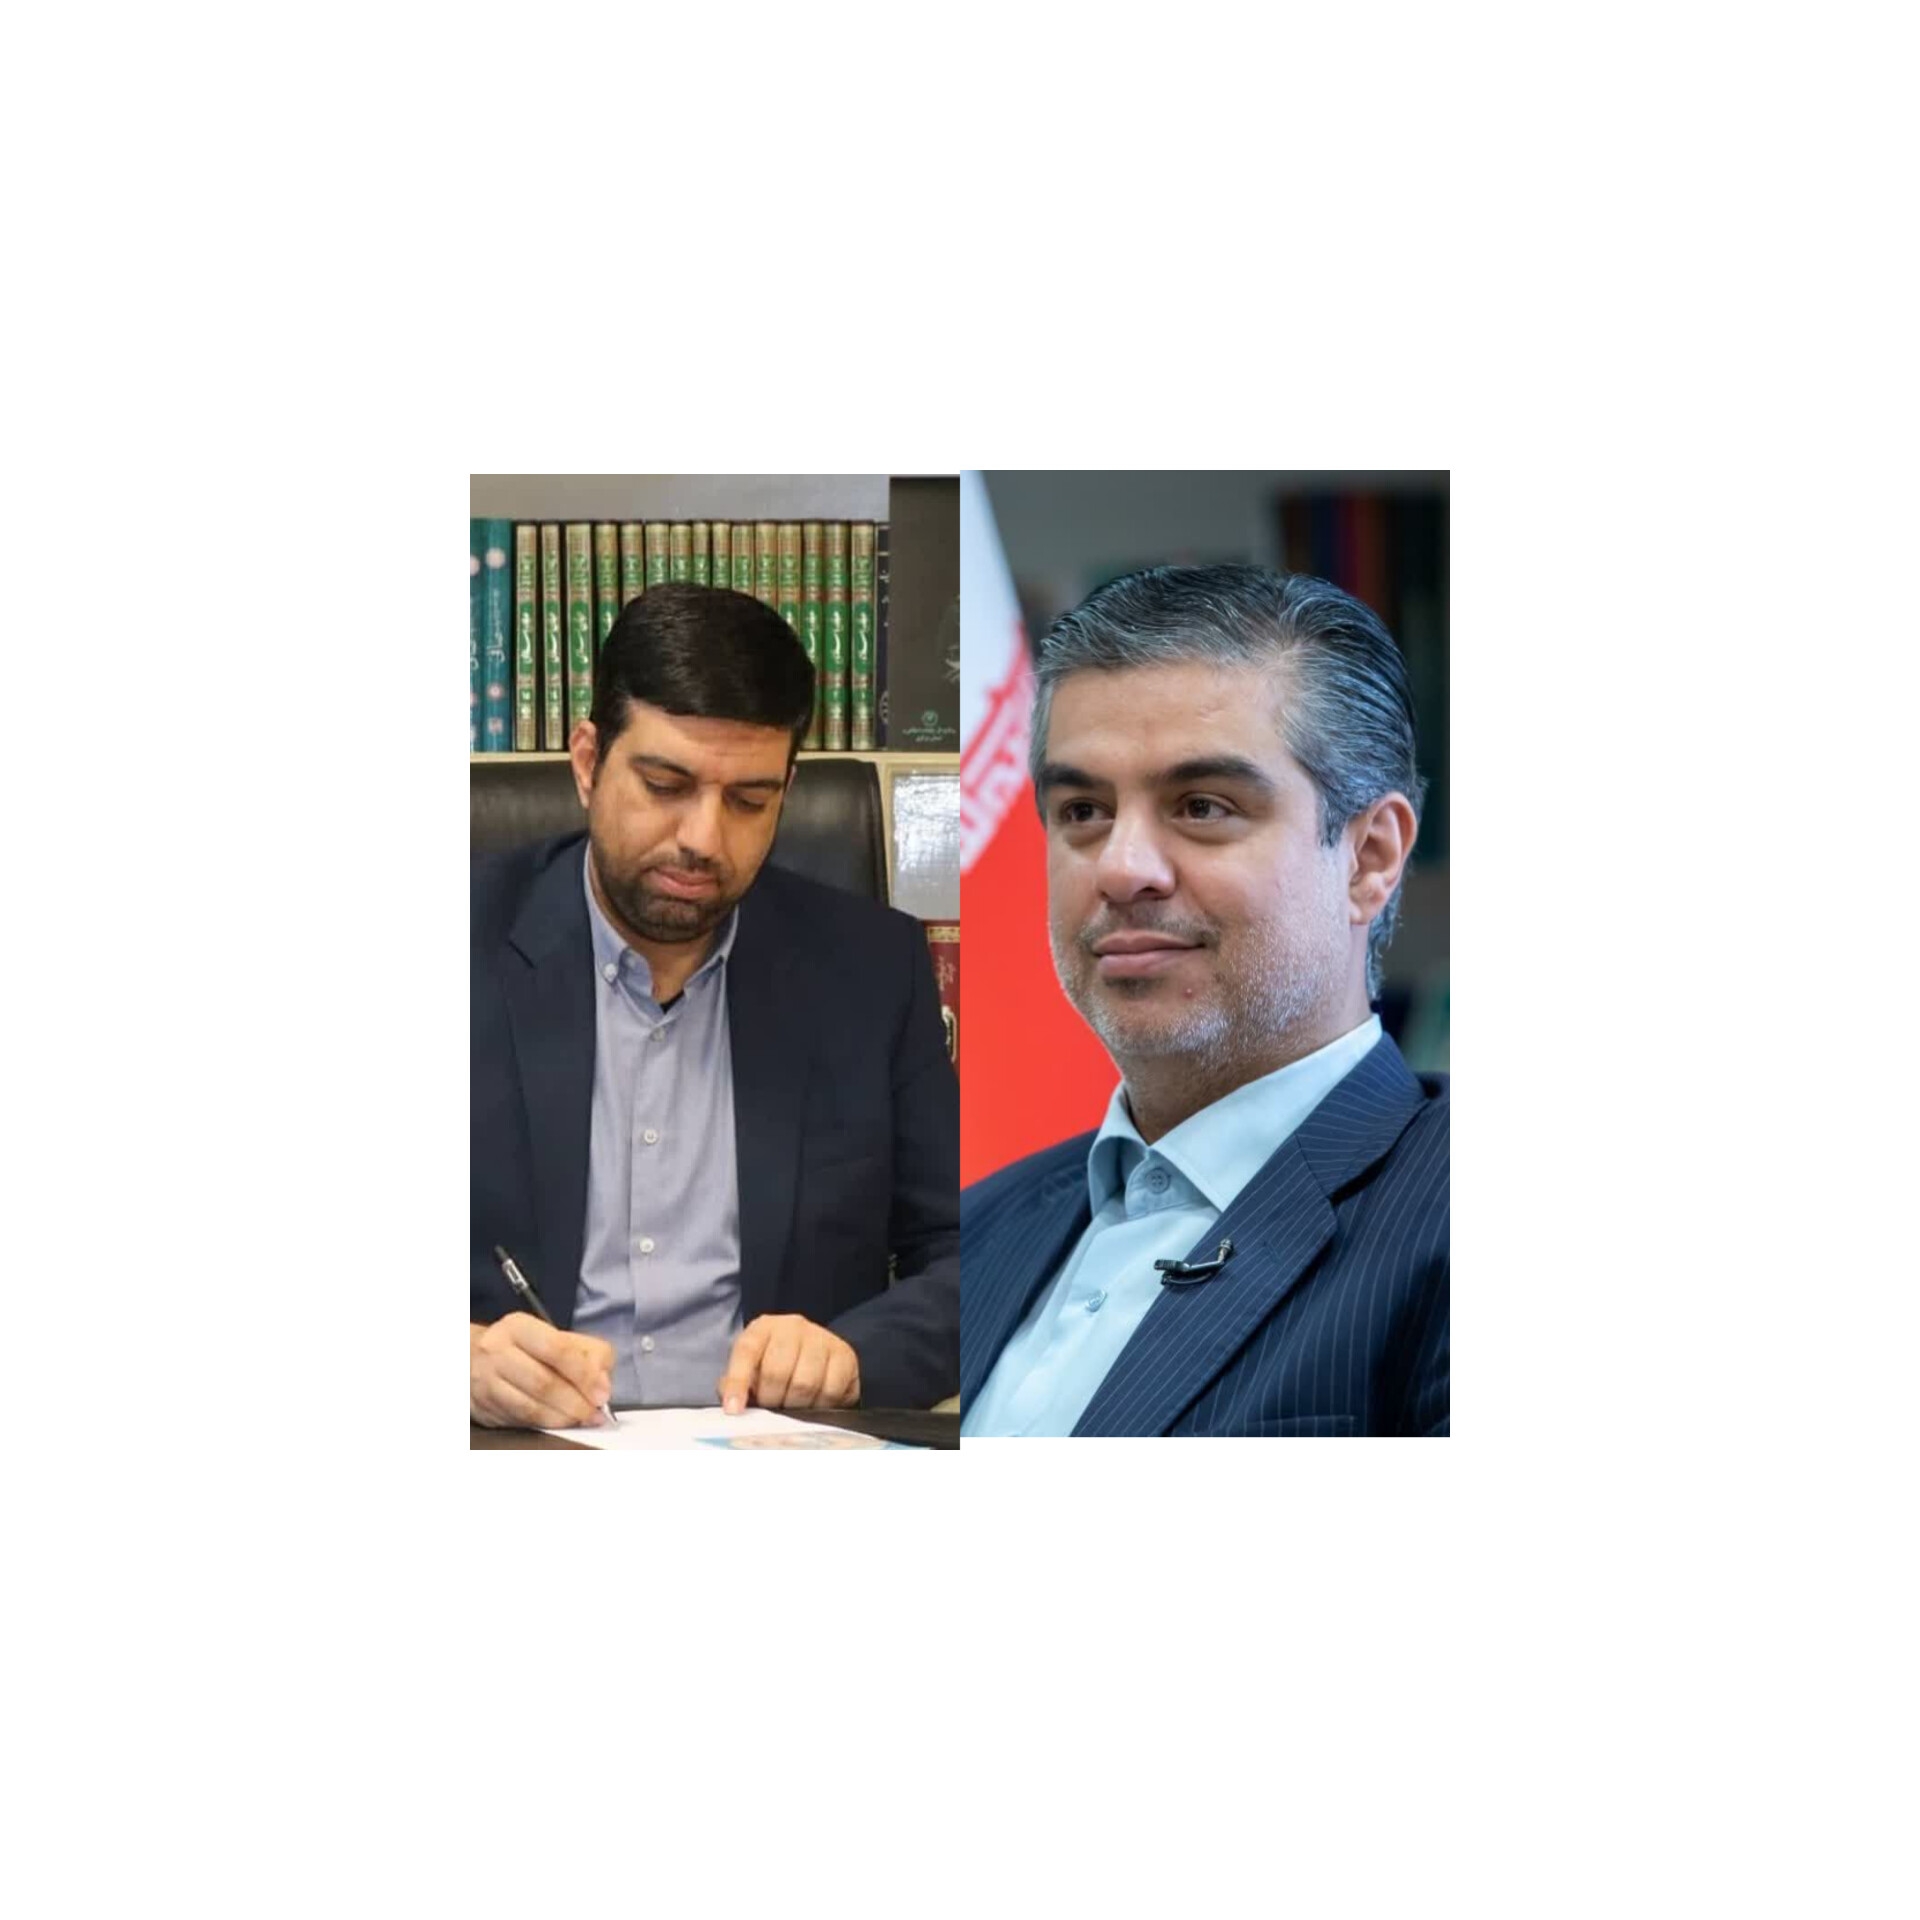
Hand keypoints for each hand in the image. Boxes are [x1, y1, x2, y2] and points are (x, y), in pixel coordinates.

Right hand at [471, 1314, 615, 1428]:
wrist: (471, 1358)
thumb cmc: (523, 1348)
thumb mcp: (554, 1336)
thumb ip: (586, 1353)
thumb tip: (602, 1383)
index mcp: (519, 1327)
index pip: (556, 1349)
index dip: (584, 1374)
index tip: (602, 1393)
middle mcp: (497, 1352)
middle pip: (543, 1382)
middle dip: (576, 1402)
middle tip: (596, 1413)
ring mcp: (486, 1382)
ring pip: (530, 1407)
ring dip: (563, 1418)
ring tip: (583, 1420)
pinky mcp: (484, 1408)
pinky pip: (520, 1421)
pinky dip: (547, 1425)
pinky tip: (562, 1423)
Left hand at [717, 1315, 859, 1413]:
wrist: (816, 1353)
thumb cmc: (776, 1365)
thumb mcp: (751, 1369)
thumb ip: (736, 1385)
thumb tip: (734, 1405)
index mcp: (763, 1328)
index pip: (746, 1352)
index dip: (738, 1383)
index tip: (734, 1410)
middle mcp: (793, 1327)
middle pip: (777, 1372)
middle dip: (771, 1400)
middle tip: (772, 1409)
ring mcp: (822, 1338)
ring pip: (805, 1384)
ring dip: (795, 1406)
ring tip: (792, 1408)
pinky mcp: (845, 1355)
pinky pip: (831, 1391)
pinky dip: (820, 1406)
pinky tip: (814, 1404)